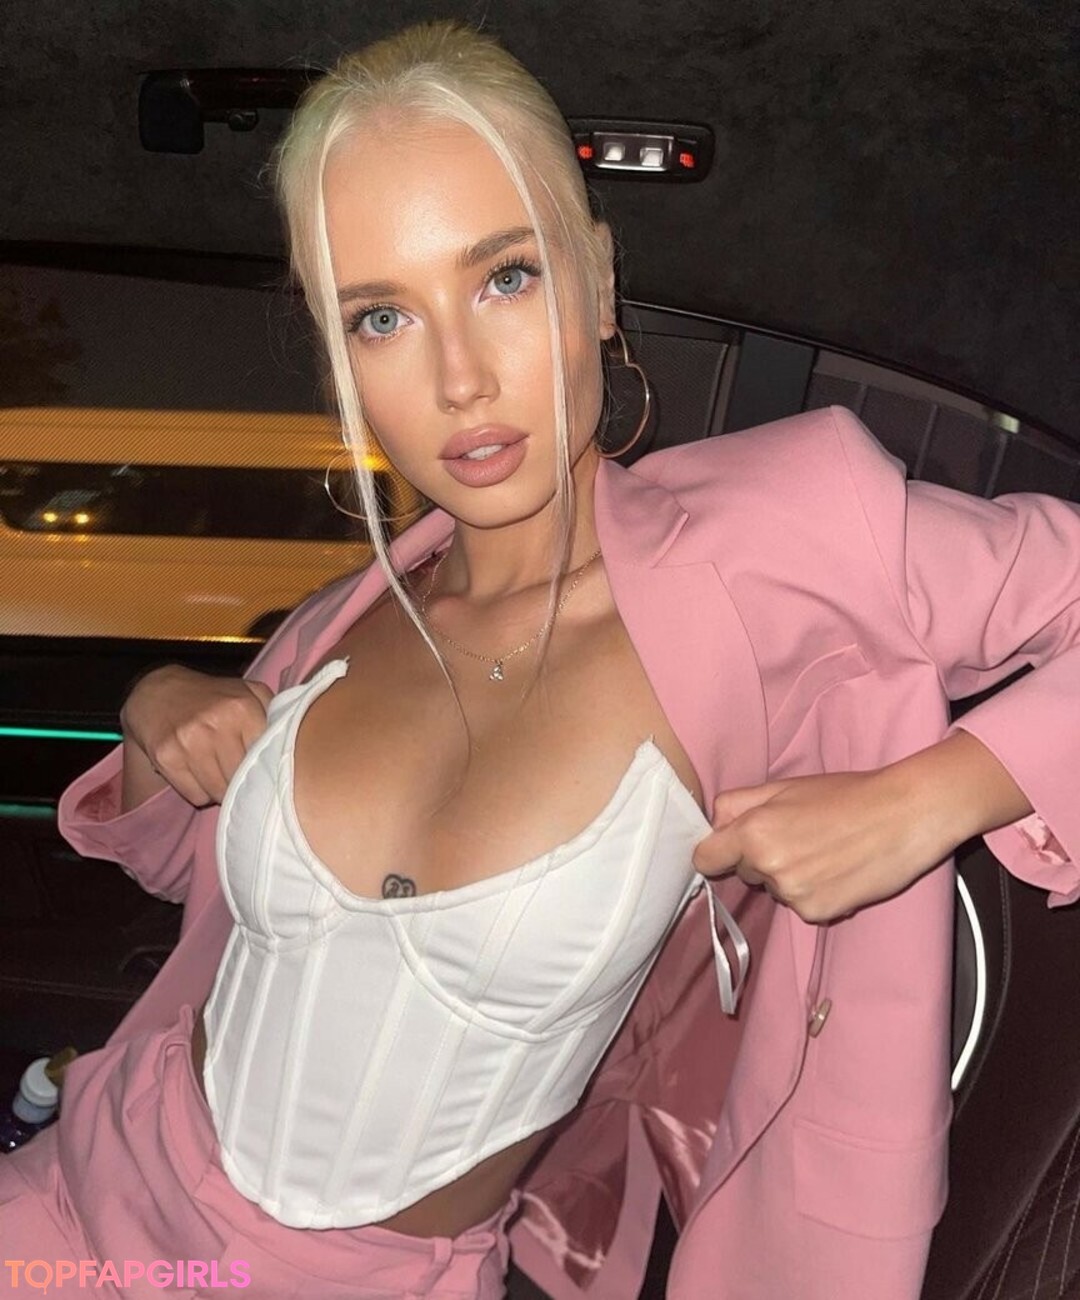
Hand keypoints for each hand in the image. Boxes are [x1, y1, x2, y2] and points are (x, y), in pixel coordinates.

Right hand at [120, 665, 273, 807]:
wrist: (158, 690)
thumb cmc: (214, 697)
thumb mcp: (249, 692)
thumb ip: (276, 712)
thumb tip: (298, 741)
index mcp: (243, 708)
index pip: (266, 759)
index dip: (266, 768)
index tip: (264, 769)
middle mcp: (216, 725)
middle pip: (242, 779)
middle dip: (243, 781)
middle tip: (237, 771)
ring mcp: (188, 742)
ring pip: (219, 792)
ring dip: (221, 789)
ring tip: (218, 770)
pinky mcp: (166, 757)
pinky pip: (195, 796)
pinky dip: (200, 791)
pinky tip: (198, 772)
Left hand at [691, 766, 952, 922]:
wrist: (904, 816)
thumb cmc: (846, 795)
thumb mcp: (784, 787)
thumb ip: (738, 804)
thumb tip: (714, 824)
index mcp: (752, 832)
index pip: (705, 858)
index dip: (717, 852)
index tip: (729, 849)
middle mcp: (767, 867)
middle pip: (742, 872)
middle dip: (759, 858)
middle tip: (798, 836)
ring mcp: (793, 894)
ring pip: (773, 889)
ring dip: (789, 876)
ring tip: (824, 851)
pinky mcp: (818, 912)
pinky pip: (800, 905)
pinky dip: (814, 892)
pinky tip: (837, 871)